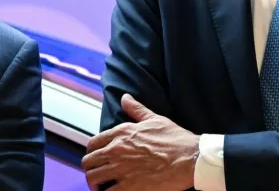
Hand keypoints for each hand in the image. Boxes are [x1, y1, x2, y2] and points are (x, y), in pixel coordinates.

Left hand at [83, 94, 199, 190]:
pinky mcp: (128, 187)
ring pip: (93, 178)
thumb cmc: (176, 139)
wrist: (190, 158)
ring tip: (103, 186)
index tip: (98, 158)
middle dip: (91, 168)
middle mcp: (116, 150)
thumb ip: (136, 109)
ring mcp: (121, 169)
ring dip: (96, 183)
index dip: (92, 152)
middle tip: (100, 173)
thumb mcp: (156, 119)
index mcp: (122, 133)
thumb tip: (125, 98)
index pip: (93, 143)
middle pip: (88, 162)